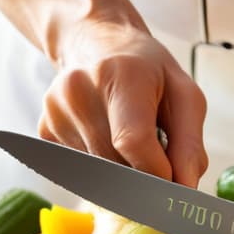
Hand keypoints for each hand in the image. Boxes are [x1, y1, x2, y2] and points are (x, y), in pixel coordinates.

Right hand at [39, 19, 208, 186]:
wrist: (99, 44)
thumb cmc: (148, 71)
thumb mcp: (184, 95)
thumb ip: (189, 144)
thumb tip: (185, 188)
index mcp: (122, 74)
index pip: (134, 142)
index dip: (158, 171)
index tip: (173, 181)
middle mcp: (80, 90)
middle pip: (116, 163)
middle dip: (143, 174)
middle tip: (158, 158)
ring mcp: (56, 110)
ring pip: (98, 173)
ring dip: (123, 170)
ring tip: (131, 141)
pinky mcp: (44, 129)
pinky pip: (80, 171)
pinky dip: (101, 167)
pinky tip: (108, 138)